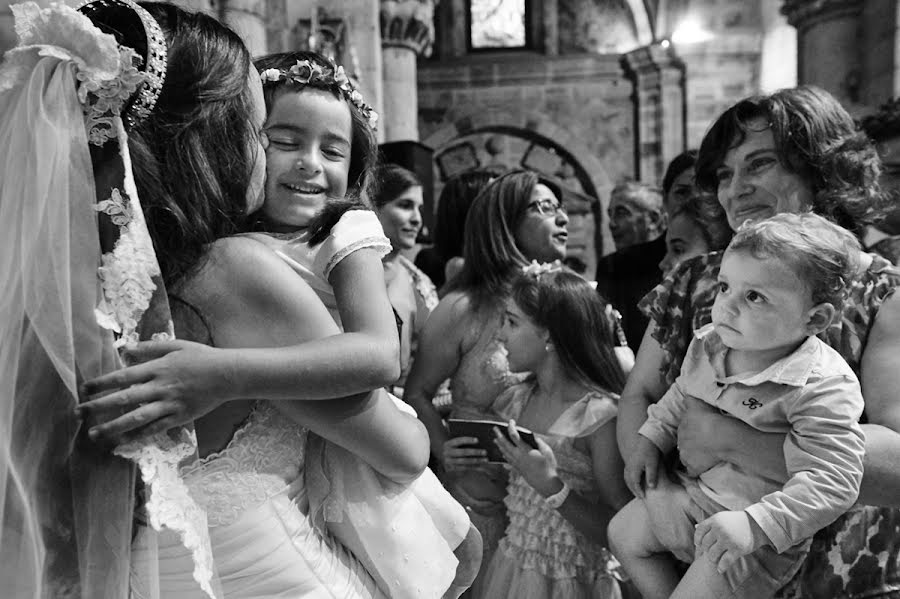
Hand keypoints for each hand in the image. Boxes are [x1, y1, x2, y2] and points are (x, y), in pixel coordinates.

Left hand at [76, 339, 235, 442]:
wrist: (228, 375)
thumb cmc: (202, 358)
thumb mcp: (177, 346)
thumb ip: (150, 348)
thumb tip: (125, 351)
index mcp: (158, 368)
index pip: (123, 376)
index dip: (102, 383)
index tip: (84, 389)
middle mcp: (161, 387)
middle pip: (124, 399)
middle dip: (99, 407)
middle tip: (78, 413)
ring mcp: (170, 404)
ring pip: (137, 418)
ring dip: (113, 427)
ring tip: (95, 434)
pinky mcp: (179, 417)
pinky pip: (155, 429)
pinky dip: (138, 436)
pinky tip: (123, 442)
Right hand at [442, 436, 488, 470]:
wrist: (443, 458)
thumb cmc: (454, 448)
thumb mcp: (455, 444)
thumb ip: (463, 443)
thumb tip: (478, 441)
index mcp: (448, 444)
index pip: (458, 440)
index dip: (468, 440)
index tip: (477, 440)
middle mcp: (446, 453)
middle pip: (462, 452)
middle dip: (475, 452)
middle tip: (485, 452)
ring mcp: (449, 462)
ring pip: (464, 461)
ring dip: (476, 461)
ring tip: (485, 460)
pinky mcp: (452, 469)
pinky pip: (465, 468)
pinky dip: (473, 467)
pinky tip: (481, 465)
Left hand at [493, 420, 558, 496]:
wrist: (545, 483)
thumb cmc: (548, 466)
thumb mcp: (547, 451)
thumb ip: (539, 443)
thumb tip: (533, 437)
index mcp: (525, 450)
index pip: (514, 436)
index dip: (511, 427)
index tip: (511, 421)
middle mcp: (518, 456)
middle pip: (505, 444)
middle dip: (499, 435)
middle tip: (494, 428)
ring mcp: (516, 463)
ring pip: (504, 452)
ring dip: (499, 445)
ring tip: (495, 439)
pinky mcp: (517, 469)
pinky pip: (507, 460)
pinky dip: (503, 454)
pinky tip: (502, 452)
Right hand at [623, 435, 660, 498]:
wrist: (646, 438)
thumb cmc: (650, 451)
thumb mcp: (653, 464)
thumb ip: (651, 476)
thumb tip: (651, 487)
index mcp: (634, 469)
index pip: (635, 483)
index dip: (638, 491)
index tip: (643, 498)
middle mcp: (629, 467)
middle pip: (629, 482)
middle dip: (634, 490)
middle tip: (639, 497)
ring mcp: (628, 464)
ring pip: (627, 478)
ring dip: (631, 485)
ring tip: (636, 491)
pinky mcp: (630, 461)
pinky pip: (627, 473)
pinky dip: (629, 479)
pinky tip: (634, 480)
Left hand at [677, 396, 725, 475]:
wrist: (721, 435)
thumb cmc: (710, 417)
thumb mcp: (697, 403)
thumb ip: (689, 399)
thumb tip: (685, 396)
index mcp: (682, 427)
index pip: (684, 428)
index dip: (693, 429)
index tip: (702, 430)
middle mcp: (680, 442)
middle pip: (684, 442)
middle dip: (692, 442)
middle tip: (705, 442)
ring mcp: (686, 456)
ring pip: (686, 456)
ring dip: (693, 455)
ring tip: (705, 454)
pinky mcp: (693, 468)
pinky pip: (692, 471)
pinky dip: (696, 470)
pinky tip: (704, 467)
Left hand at [694, 510, 767, 572]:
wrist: (758, 524)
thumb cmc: (738, 521)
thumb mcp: (722, 518)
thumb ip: (710, 523)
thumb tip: (695, 526)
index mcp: (715, 520)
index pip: (699, 531)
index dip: (697, 540)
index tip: (698, 545)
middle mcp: (719, 529)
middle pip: (705, 544)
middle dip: (705, 551)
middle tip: (708, 555)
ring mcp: (728, 540)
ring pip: (712, 554)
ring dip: (712, 559)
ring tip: (715, 561)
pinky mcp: (737, 549)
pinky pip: (724, 562)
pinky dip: (721, 567)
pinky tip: (720, 569)